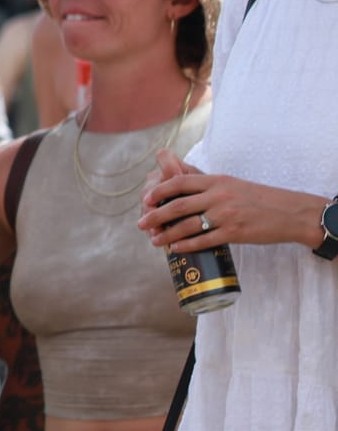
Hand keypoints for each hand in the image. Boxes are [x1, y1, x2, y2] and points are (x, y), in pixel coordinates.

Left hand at [139, 148, 326, 252]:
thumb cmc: (258, 198)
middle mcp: (219, 196)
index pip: (179, 182)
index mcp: (217, 181)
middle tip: (141, 224)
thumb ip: (207, 185)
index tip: (145, 200)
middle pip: (177, 205)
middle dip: (155, 215)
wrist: (290, 213)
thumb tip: (178, 183)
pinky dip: (186, 246)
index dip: (158, 191)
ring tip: (154, 240)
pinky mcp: (235, 233)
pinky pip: (204, 241)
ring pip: (187, 226)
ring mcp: (226, 215)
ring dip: (166, 234)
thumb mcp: (232, 184)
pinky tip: (175, 249)